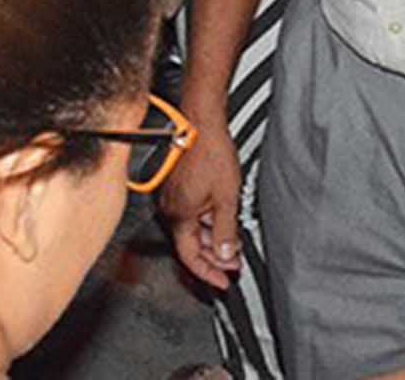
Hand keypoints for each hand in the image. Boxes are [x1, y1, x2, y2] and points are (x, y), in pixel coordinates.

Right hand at [158, 111, 243, 288]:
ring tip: (233, 244)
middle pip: (190, 246)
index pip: (190, 257)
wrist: (201, 123)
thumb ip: (226, 230)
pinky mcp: (175, 188)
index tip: (223, 282)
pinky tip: (221, 222)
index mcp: (179, 215)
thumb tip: (227, 255)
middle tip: (235, 265)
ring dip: (212, 240)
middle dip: (214, 258)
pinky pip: (189, 215)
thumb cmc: (210, 152)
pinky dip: (205, 223)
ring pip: (191, 230)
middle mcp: (170, 209)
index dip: (208, 273)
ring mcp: (171, 198)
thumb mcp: (226, 197)